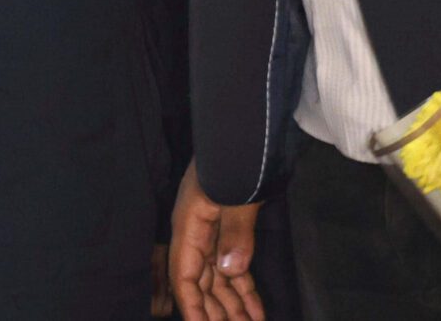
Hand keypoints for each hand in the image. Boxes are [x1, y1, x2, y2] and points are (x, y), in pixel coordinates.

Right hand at [168, 164, 263, 320]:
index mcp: (189, 226)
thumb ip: (234, 233)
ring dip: (232, 306)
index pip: (185, 275)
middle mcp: (197, 234)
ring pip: (219, 280)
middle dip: (216, 312)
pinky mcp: (231, 232)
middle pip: (202, 283)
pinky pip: (235, 269)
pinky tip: (256, 311)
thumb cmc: (235, 161)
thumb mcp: (235, 195)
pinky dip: (245, 291)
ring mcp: (213, 234)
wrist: (244, 137)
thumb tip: (230, 270)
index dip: (192, 305)